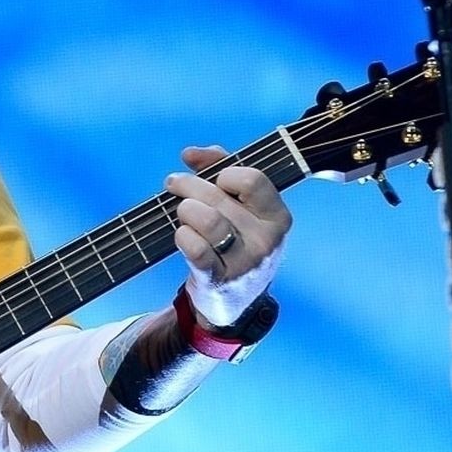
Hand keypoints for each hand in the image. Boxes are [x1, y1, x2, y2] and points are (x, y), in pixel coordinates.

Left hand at [166, 145, 291, 327]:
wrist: (234, 299)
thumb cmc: (236, 240)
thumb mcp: (242, 207)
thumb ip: (220, 168)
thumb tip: (191, 153)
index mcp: (277, 216)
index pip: (252, 179)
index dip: (224, 173)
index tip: (212, 177)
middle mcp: (266, 239)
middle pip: (218, 197)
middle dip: (189, 185)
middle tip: (174, 183)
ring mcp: (244, 262)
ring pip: (207, 219)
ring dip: (186, 209)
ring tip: (181, 210)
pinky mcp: (219, 279)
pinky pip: (195, 249)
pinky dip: (182, 236)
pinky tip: (181, 234)